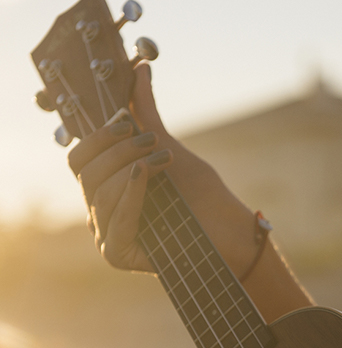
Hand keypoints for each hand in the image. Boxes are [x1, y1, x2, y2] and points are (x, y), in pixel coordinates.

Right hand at [68, 63, 258, 274]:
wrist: (230, 231)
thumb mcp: (168, 150)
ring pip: (98, 193)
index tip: (127, 121)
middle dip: (117, 150)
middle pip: (85, 173)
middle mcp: (102, 213)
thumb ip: (146, 116)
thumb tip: (138, 68)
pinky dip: (129, 194)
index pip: (80, 159)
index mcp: (109, 189)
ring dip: (129, 169)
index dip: (98, 136)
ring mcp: (108, 236)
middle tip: (152, 144)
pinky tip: (144, 176)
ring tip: (162, 160)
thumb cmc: (204, 195)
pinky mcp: (119, 255)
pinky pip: (113, 221)